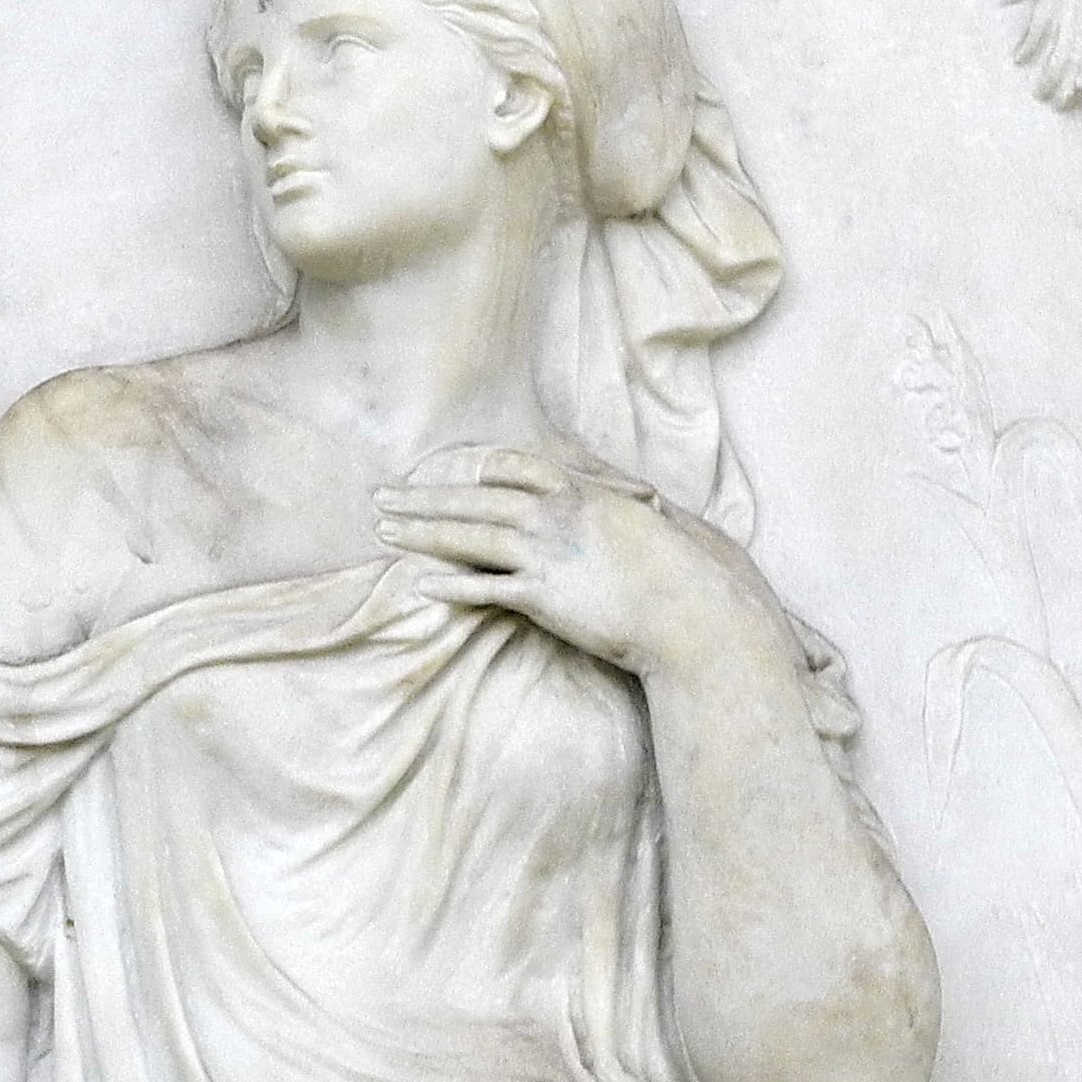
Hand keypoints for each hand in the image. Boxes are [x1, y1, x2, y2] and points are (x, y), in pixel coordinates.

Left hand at [372, 446, 781, 680]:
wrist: (698, 613)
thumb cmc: (686, 569)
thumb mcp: (654, 518)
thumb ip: (623, 500)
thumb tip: (631, 491)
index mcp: (580, 492)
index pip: (514, 468)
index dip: (477, 472)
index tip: (448, 474)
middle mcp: (556, 515)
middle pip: (475, 499)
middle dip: (425, 497)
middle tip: (383, 496)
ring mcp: (547, 555)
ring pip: (470, 537)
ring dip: (421, 534)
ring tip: (383, 532)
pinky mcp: (544, 597)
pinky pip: (485, 588)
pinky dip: (451, 585)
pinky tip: (420, 584)